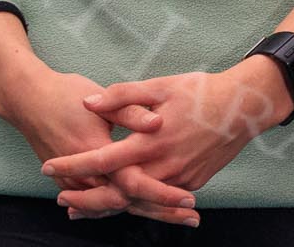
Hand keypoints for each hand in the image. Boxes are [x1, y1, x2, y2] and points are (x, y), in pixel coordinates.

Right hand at [0, 13, 194, 225]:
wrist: (27, 101)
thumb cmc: (65, 94)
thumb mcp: (100, 97)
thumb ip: (130, 111)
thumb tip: (158, 122)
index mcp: (96, 150)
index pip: (134, 182)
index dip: (162, 193)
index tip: (187, 198)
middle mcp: (86, 174)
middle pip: (129, 203)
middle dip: (161, 212)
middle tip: (193, 219)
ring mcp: (76, 183)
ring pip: (116, 207)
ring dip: (146, 213)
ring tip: (178, 219)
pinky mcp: (71, 184)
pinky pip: (100, 204)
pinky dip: (124, 210)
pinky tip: (145, 213)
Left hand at [42, 59, 292, 218]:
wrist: (244, 107)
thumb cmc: (201, 91)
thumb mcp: (160, 86)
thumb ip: (122, 95)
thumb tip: (89, 101)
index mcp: (150, 141)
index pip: (102, 159)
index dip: (73, 164)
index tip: (49, 167)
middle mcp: (163, 166)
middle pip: (115, 193)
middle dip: (85, 200)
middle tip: (61, 201)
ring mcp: (178, 179)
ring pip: (136, 202)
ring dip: (106, 206)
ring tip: (81, 209)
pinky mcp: (191, 184)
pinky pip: (157, 199)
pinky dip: (135, 204)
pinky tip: (120, 200)